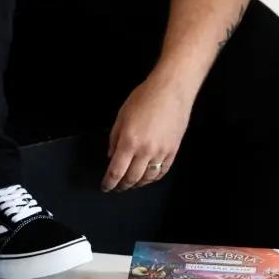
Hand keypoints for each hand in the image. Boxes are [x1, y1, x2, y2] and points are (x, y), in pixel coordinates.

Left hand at [102, 77, 194, 191]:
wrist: (171, 91)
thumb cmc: (143, 98)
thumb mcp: (121, 116)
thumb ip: (114, 138)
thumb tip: (111, 155)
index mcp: (129, 142)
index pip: (116, 171)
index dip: (109, 182)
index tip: (105, 187)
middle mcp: (145, 152)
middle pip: (132, 178)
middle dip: (122, 185)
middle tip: (117, 187)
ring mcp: (161, 153)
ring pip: (148, 178)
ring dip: (138, 184)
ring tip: (132, 184)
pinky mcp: (173, 151)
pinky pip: (162, 171)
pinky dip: (154, 178)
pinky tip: (148, 177)